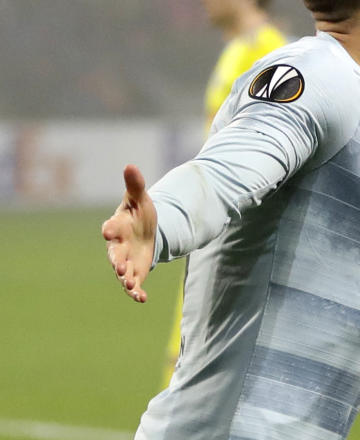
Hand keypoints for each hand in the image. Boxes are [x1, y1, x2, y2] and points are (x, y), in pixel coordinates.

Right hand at [101, 164, 156, 302]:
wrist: (146, 230)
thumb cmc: (139, 213)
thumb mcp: (140, 198)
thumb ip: (135, 185)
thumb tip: (130, 165)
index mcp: (118, 226)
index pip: (111, 228)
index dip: (110, 229)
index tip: (108, 230)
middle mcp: (118, 246)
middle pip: (114, 254)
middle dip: (116, 260)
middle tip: (120, 266)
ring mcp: (125, 261)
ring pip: (122, 272)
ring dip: (126, 279)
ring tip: (130, 285)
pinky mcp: (134, 272)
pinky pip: (133, 284)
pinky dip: (135, 292)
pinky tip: (142, 299)